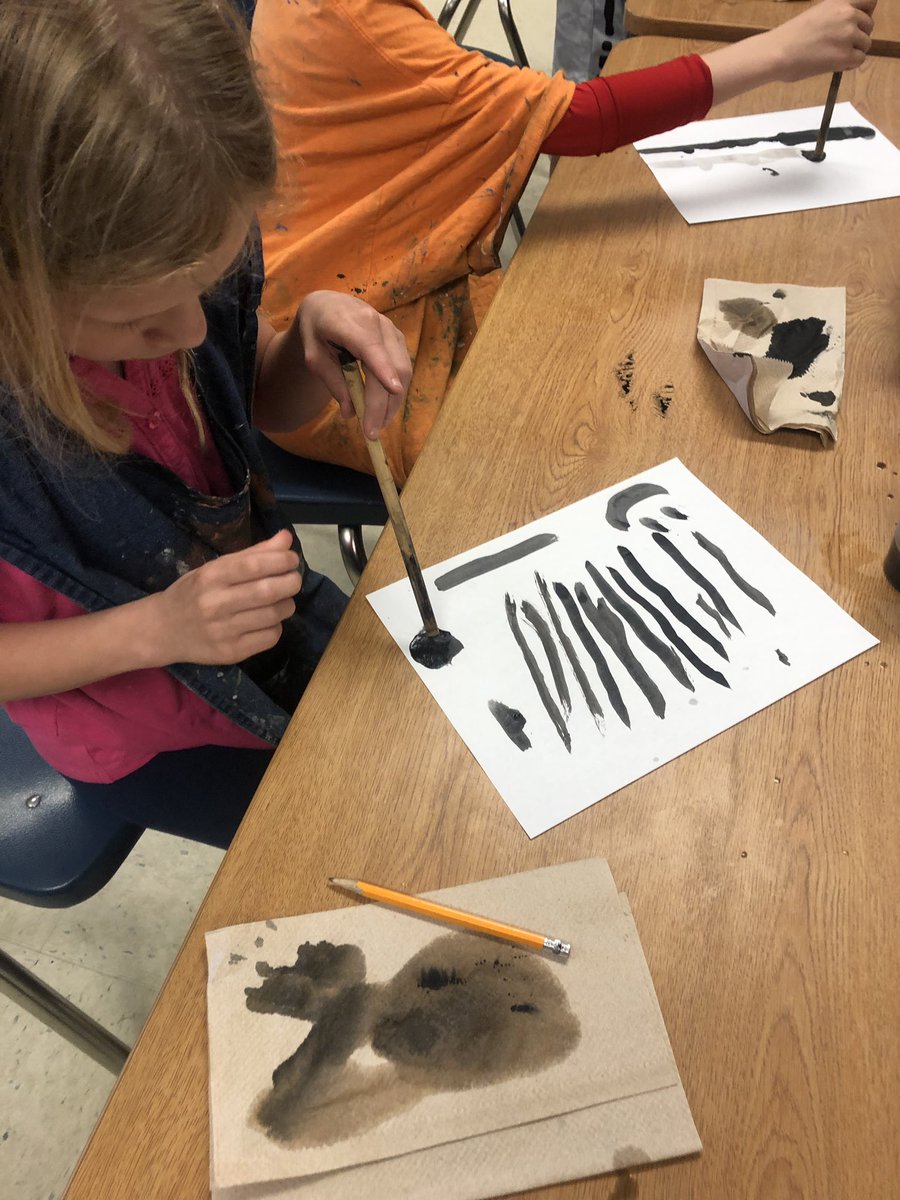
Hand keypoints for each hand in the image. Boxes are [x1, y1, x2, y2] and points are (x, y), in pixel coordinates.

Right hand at [147, 530, 301, 665]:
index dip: (281, 560)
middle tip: (293, 579)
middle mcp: (215, 604)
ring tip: (281, 599)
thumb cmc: (193, 593)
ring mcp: (223, 631)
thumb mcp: (215, 568)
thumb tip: (286, 539)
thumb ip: (252, 554)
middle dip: (291, 582)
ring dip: (287, 604)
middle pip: (268, 591)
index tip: (292, 559)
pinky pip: (270, 638)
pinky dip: (277, 626)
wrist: (162, 630)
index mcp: (211, 577)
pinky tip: (268, 620)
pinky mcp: (231, 653)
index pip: (254, 565)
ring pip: (274, 615)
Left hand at [298, 291, 411, 438]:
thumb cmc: (317, 332)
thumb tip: (350, 412)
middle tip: (371, 433)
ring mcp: (391, 331)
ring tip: (376, 426)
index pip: (370, 347)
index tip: (393, 391)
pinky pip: (403, 370)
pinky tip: (382, 410)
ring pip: (403, 371)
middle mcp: (377, 323)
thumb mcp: (313, 357)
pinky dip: (394, 393)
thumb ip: (332, 382)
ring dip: (392, 403)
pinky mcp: (398, 339)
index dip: (383, 367)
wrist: (329, 307)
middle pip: (391, 367)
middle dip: (383, 403)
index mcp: (348, 321)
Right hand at [767, 0, 875, 80]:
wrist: (777, 53)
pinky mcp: (845, 55)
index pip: (870, 1)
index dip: (866, 13)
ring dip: (854, 51)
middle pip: (869, 26)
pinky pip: (859, 60)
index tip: (857, 23)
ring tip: (834, 56)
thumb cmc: (789, 37)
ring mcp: (847, 35)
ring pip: (865, 44)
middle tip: (840, 46)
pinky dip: (849, 65)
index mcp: (839, 3)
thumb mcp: (816, 14)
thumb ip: (835, 16)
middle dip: (858, 36)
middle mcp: (847, 15)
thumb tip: (848, 26)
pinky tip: (834, 65)